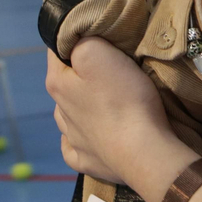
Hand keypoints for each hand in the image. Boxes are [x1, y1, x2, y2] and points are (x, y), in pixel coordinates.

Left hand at [46, 42, 194, 201]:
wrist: (144, 152)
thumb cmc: (124, 98)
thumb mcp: (100, 52)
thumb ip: (82, 40)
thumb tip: (75, 39)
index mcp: (57, 84)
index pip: (56, 50)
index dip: (76, 40)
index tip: (100, 39)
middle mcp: (59, 112)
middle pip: (67, 83)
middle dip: (84, 74)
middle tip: (113, 70)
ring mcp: (72, 140)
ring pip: (70, 114)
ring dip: (84, 106)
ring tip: (110, 102)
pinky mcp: (86, 162)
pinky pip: (77, 146)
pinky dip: (84, 139)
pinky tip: (96, 135)